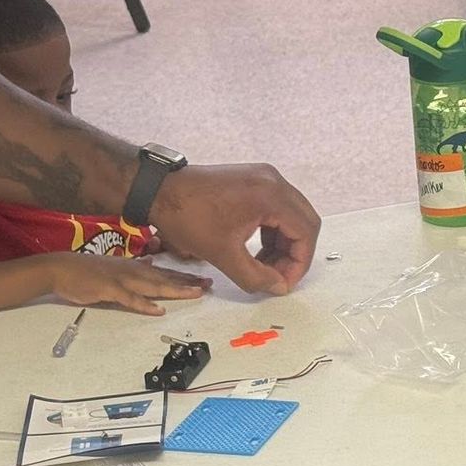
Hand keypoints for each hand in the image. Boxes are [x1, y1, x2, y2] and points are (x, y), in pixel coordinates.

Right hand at [47, 254, 210, 314]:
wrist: (61, 268)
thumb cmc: (87, 269)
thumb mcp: (115, 265)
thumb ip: (134, 265)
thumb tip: (150, 262)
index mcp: (134, 266)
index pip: (164, 272)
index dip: (184, 277)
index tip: (202, 280)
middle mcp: (132, 270)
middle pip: (165, 278)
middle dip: (187, 282)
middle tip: (208, 285)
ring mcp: (121, 279)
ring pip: (153, 286)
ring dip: (174, 290)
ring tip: (194, 295)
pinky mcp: (109, 289)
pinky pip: (130, 299)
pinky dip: (144, 305)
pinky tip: (158, 311)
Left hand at [150, 162, 321, 295]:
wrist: (160, 190)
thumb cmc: (188, 217)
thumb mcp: (224, 254)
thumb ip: (256, 276)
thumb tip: (278, 287)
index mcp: (271, 195)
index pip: (306, 232)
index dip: (299, 263)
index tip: (283, 283)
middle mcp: (274, 181)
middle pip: (304, 222)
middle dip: (294, 254)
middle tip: (277, 277)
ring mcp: (264, 177)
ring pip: (291, 216)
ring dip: (283, 243)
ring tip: (264, 267)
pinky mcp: (253, 180)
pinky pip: (276, 208)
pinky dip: (272, 231)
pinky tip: (256, 250)